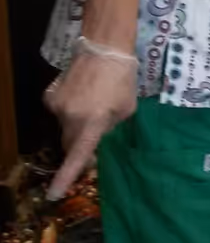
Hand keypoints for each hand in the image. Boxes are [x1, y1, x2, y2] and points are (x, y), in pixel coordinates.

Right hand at [44, 51, 136, 198]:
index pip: (77, 156)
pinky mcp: (49, 96)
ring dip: (76, 124)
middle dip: (80, 144)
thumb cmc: (123, 79)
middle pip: (71, 143)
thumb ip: (111, 127)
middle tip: (95, 133)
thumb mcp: (126, 108)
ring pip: (64, 127)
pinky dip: (69, 110)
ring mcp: (56, 107)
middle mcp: (70, 117)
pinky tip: (82, 95)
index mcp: (92, 122)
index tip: (53, 194)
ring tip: (93, 103)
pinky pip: (59, 112)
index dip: (66, 177)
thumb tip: (98, 138)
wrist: (103, 48)